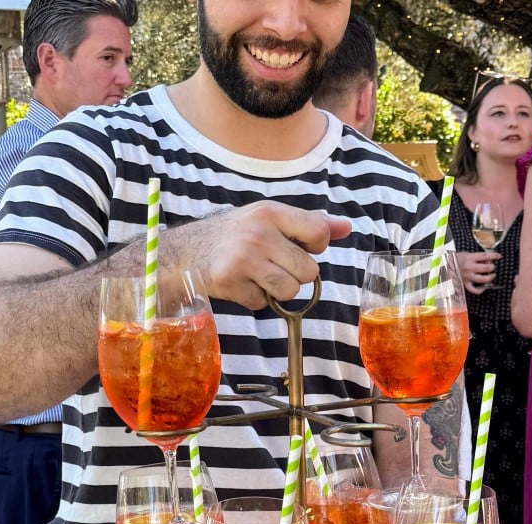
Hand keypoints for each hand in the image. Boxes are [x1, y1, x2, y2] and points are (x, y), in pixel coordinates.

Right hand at [183, 201, 350, 309]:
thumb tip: (347, 227)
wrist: (184, 253)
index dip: (315, 248)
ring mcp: (243, 259)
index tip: (298, 247)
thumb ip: (309, 224)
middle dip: (294, 274)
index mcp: (270, 212)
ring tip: (258, 276)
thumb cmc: (233, 235)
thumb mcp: (268, 220)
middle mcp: (258, 234)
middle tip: (272, 265)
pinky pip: (263, 304)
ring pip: (290, 291)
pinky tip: (240, 284)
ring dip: (277, 290)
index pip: (319, 233)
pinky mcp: (230, 283)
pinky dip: (254, 299)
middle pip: (308, 271)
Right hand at [456, 250, 500, 294]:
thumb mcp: (465, 254)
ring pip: (483, 279)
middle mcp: (469, 267)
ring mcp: (467, 277)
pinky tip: (484, 287)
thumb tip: (488, 259)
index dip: (494, 256)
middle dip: (492, 266)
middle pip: (486, 268)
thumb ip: (475, 256)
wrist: (442, 267)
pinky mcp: (465, 284)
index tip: (499, 256)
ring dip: (490, 277)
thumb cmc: (454, 259)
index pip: (485, 256)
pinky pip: (474, 290)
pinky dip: (480, 290)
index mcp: (469, 258)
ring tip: (492, 275)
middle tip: (492, 266)